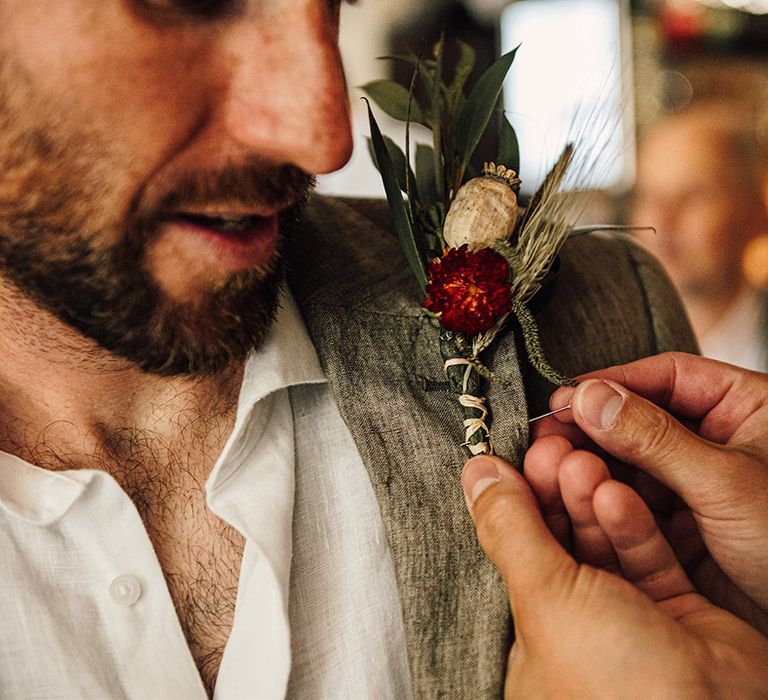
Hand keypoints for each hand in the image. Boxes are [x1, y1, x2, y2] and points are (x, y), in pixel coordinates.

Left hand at [462, 454, 767, 698]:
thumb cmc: (611, 681)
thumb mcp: (544, 595)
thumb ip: (510, 530)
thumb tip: (476, 474)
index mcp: (533, 638)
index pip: (515, 553)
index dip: (517, 505)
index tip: (517, 460)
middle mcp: (578, 629)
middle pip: (560, 543)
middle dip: (556, 494)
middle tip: (553, 449)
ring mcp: (629, 621)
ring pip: (604, 545)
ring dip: (591, 501)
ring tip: (583, 461)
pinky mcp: (678, 612)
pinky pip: (648, 559)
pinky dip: (633, 526)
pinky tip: (617, 495)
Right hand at [530, 352, 767, 632]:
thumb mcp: (727, 482)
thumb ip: (654, 438)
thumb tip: (589, 398)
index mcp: (746, 407)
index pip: (668, 377)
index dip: (614, 384)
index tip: (567, 398)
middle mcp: (718, 439)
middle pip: (641, 418)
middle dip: (596, 427)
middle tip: (549, 434)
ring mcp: (696, 483)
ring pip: (633, 462)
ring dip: (595, 465)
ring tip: (552, 466)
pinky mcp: (681, 525)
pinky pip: (635, 501)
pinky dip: (605, 499)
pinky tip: (576, 496)